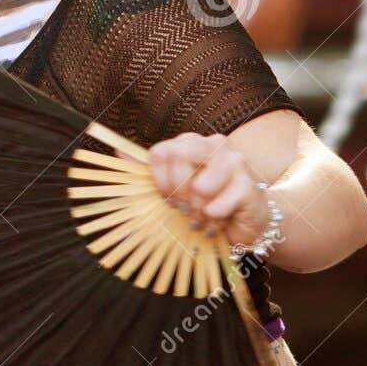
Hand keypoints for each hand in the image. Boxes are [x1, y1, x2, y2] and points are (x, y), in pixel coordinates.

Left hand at [149, 132, 269, 249]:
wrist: (243, 223)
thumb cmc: (204, 203)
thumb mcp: (172, 187)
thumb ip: (147, 169)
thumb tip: (118, 152)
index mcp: (192, 142)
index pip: (161, 152)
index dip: (160, 180)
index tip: (168, 198)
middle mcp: (214, 144)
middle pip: (178, 157)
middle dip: (177, 192)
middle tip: (185, 209)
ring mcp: (235, 162)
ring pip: (200, 186)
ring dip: (197, 211)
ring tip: (203, 217)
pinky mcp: (248, 186)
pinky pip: (216, 207)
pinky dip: (213, 222)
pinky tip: (219, 222)